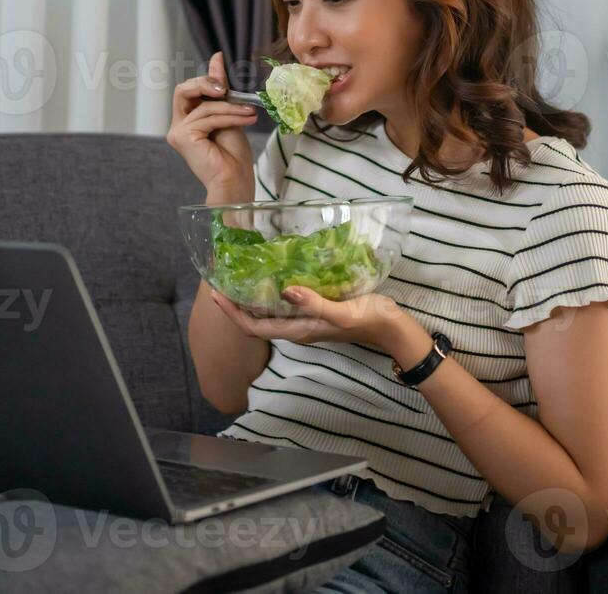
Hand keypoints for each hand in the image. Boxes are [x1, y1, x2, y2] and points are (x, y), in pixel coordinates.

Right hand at [167, 50, 258, 193]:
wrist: (235, 181)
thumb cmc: (233, 155)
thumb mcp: (230, 114)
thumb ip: (221, 91)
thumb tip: (216, 59)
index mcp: (187, 121)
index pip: (189, 91)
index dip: (204, 77)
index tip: (219, 60)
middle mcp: (178, 126)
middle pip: (183, 91)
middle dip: (206, 83)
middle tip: (227, 88)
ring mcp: (178, 132)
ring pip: (204, 106)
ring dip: (231, 107)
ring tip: (250, 112)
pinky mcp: (183, 137)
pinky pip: (208, 117)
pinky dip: (230, 116)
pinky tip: (247, 118)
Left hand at [208, 287, 428, 360]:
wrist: (392, 329)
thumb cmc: (369, 318)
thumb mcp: (342, 310)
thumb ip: (314, 303)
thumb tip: (285, 291)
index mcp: (298, 331)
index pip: (253, 327)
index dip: (231, 312)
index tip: (216, 293)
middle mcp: (297, 329)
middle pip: (255, 322)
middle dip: (235, 304)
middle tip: (221, 280)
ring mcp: (305, 323)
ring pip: (268, 315)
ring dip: (250, 300)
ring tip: (238, 277)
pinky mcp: (315, 314)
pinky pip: (283, 308)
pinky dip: (269, 296)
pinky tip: (271, 278)